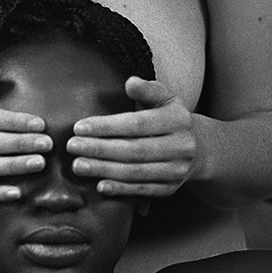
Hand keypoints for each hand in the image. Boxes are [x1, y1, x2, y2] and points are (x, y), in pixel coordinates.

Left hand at [66, 77, 198, 197]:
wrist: (199, 148)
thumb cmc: (171, 118)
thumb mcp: (165, 98)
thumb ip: (147, 90)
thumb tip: (130, 82)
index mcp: (178, 120)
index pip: (137, 124)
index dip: (106, 126)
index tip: (79, 127)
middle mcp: (182, 146)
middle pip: (134, 150)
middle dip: (99, 149)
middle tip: (72, 146)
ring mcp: (177, 170)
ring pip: (136, 172)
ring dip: (104, 170)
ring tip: (78, 165)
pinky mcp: (170, 188)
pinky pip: (142, 190)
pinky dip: (120, 189)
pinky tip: (99, 185)